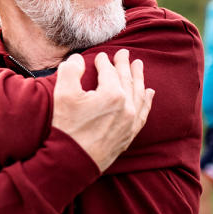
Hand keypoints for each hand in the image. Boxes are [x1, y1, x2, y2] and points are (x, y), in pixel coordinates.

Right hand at [51, 49, 154, 171]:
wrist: (73, 160)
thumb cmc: (67, 127)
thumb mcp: (63, 94)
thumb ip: (71, 70)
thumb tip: (78, 59)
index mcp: (112, 94)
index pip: (110, 72)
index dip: (104, 62)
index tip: (101, 56)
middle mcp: (127, 106)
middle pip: (127, 80)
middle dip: (125, 65)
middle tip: (125, 53)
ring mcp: (131, 121)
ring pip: (138, 94)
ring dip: (139, 78)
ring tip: (139, 66)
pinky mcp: (130, 133)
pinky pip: (143, 113)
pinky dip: (146, 100)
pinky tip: (149, 93)